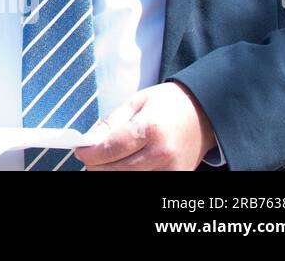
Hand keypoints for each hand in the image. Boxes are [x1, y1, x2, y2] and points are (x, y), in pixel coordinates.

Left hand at [75, 82, 215, 170]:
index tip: (80, 150)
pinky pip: (145, 181)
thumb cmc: (168, 104)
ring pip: (129, 179)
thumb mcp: (136, 103)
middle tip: (89, 157)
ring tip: (105, 161)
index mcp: (151, 129)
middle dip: (97, 165)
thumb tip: (89, 141)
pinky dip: (129, 175)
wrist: (204, 114)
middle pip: (117, 170)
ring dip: (111, 172)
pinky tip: (124, 165)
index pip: (111, 149)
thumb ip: (111, 124)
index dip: (90, 153)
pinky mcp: (177, 178)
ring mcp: (172, 170)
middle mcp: (162, 153)